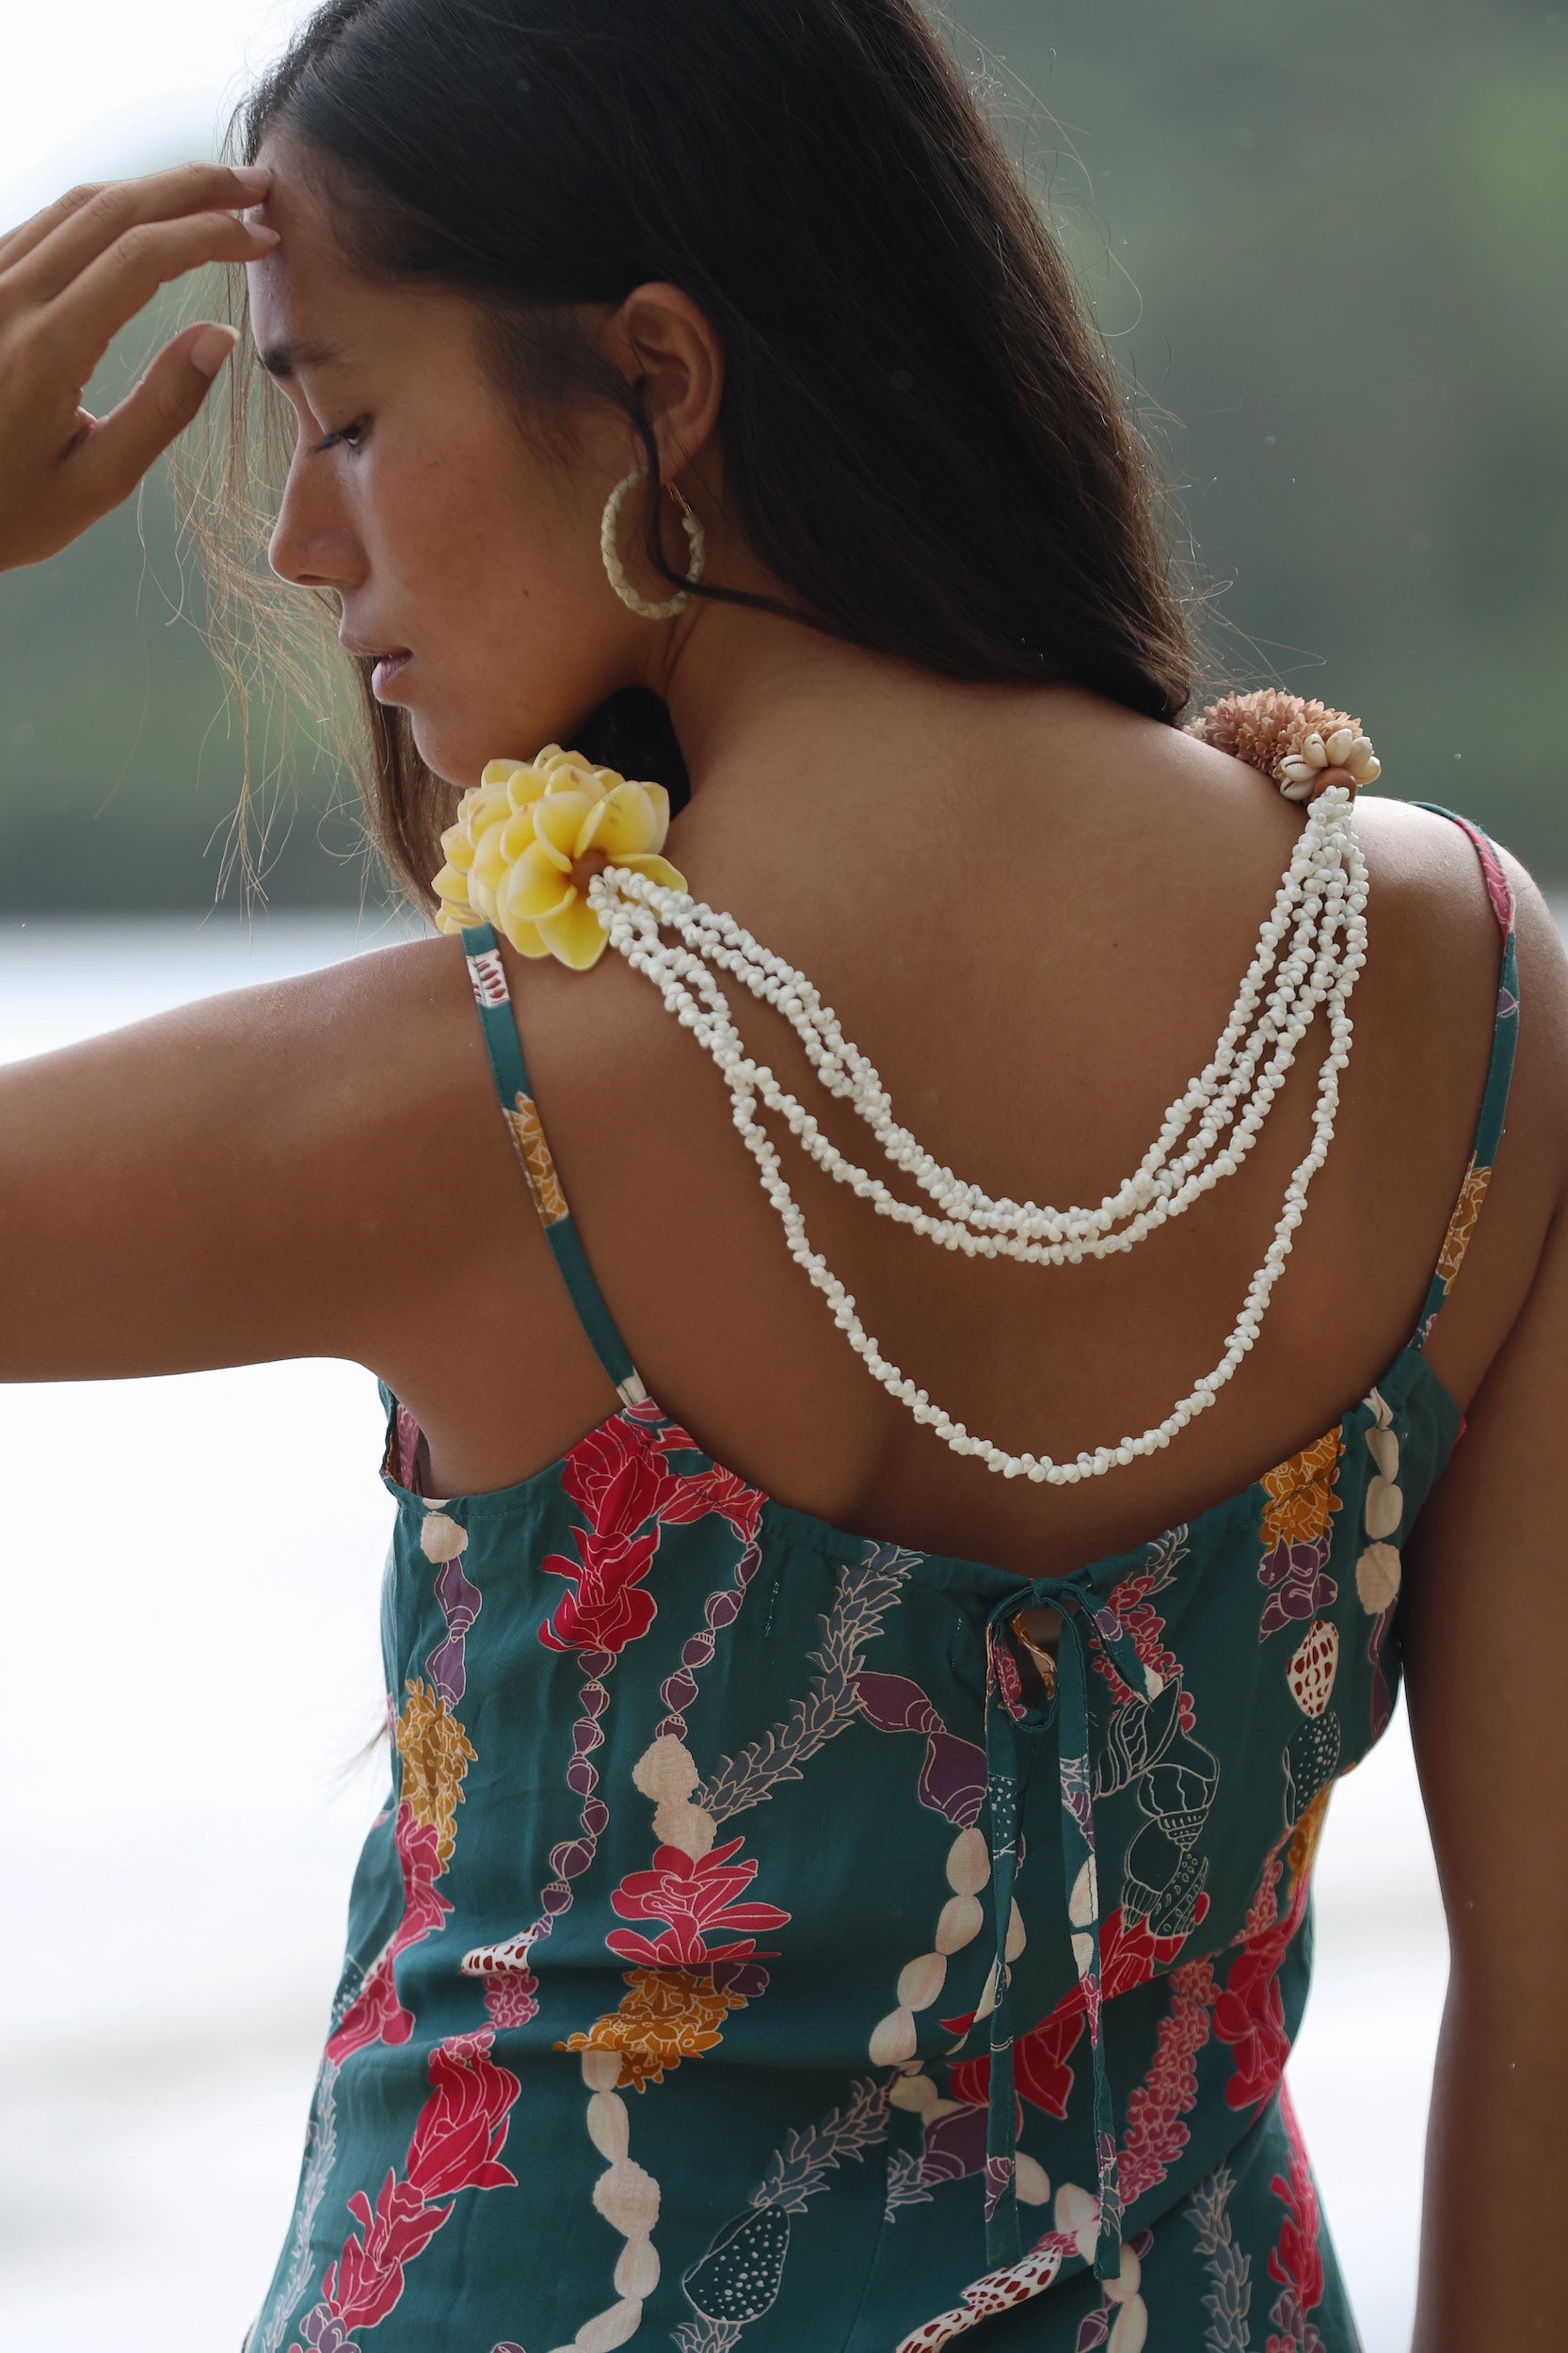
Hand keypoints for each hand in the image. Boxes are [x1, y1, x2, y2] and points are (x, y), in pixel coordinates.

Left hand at [0, 160, 277, 569]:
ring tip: (210, 194)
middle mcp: (9, 299)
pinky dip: (104, 209)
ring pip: (76, 205)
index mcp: (47, 350)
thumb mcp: (96, 482)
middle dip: (191, 188)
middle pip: (112, 209)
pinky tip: (143, 219)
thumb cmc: (9, 510)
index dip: (210, 235)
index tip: (263, 238)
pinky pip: (45, 224)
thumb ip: (162, 408)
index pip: (141, 258)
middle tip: (254, 185)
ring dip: (149, 189)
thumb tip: (220, 335)